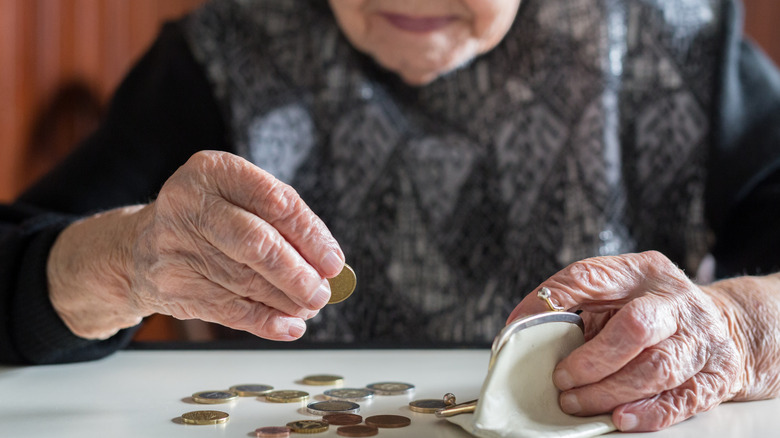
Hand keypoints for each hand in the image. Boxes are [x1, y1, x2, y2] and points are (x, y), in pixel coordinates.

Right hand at [49, 151, 343, 340]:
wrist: (140, 247)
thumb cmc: (208, 218)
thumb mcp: (237, 197)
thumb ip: (281, 221)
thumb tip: (327, 264)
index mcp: (212, 171)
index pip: (274, 200)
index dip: (310, 234)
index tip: (333, 261)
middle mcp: (188, 204)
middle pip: (255, 243)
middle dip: (297, 273)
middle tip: (322, 292)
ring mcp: (175, 247)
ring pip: (245, 281)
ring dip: (287, 300)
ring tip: (310, 306)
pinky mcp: (173, 286)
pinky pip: (229, 310)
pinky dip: (265, 321)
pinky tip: (289, 325)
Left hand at [507, 251, 745, 431]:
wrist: (724, 326)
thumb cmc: (652, 311)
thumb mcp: (617, 293)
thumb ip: (577, 305)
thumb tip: (522, 330)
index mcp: (640, 272)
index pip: (590, 276)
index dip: (550, 300)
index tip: (520, 327)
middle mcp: (674, 301)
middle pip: (636, 327)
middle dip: (592, 360)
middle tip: (561, 378)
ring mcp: (700, 338)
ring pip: (656, 368)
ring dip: (609, 391)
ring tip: (577, 402)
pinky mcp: (715, 375)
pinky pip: (681, 399)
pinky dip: (647, 413)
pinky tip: (619, 418)